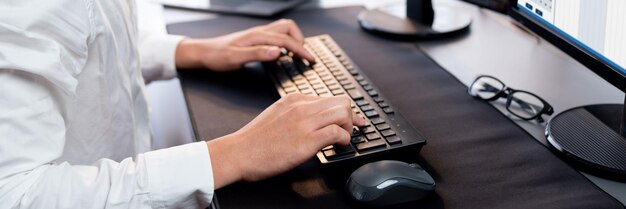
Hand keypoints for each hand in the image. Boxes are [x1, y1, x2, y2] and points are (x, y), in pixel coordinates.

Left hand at [175, 19, 314, 70]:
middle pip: (288, 28)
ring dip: (293, 39)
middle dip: (300, 40)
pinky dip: (285, 41)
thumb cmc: (217, 56)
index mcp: (258, 36)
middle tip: (305, 56)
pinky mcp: (255, 38)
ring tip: (297, 53)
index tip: (311, 60)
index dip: (301, 50)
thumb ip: (258, 54)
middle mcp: (259, 32)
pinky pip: (276, 35)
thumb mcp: (236, 58)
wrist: (203, 52)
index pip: (286, 40)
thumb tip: (277, 52)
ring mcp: (257, 34)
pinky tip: (283, 53)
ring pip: (282, 29)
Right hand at [206, 94, 366, 188]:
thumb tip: (314, 121)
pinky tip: (338, 147)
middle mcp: (302, 107)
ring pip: (343, 113)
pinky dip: (344, 141)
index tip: (353, 119)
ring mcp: (305, 122)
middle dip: (351, 117)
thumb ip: (295, 113)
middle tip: (351, 130)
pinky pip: (338, 133)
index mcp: (294, 99)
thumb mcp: (276, 115)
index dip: (344, 110)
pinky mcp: (307, 140)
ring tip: (343, 140)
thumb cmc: (254, 141)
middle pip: (342, 101)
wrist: (239, 153)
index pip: (328, 97)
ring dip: (350, 128)